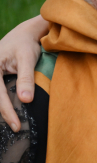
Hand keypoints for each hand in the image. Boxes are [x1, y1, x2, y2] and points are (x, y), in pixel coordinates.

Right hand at [0, 15, 47, 130]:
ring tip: (12, 122)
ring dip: (1, 109)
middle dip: (3, 113)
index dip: (7, 111)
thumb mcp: (28, 58)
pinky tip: (9, 112)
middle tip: (15, 128)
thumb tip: (26, 100)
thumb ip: (26, 78)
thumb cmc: (26, 44)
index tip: (16, 125)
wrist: (23, 34)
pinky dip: (2, 102)